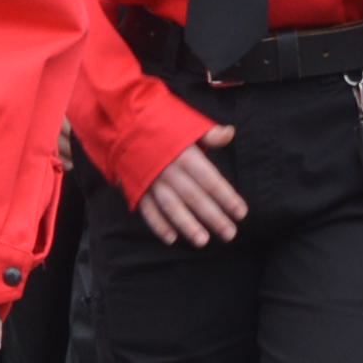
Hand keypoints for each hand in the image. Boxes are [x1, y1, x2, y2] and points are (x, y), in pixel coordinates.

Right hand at [133, 126, 247, 245]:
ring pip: (172, 207)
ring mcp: (152, 181)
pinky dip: (158, 224)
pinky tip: (171, 238)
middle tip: (230, 234)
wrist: (121, 120)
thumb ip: (208, 134)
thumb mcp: (186, 122)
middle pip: (195, 198)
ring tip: (202, 241)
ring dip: (187, 225)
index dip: (227, 198)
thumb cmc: (159, 121)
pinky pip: (147, 209)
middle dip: (214, 217)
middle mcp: (170, 171)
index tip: (241, 213)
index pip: (212, 181)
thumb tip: (229, 134)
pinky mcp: (137, 187)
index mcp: (186, 155)